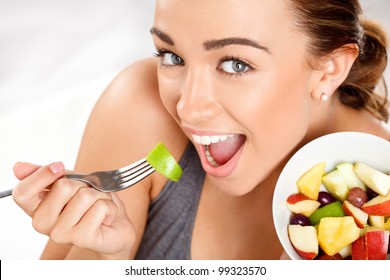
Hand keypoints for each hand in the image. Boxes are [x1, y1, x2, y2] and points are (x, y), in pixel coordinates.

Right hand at [12, 162, 135, 257]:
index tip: (59, 167)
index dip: (41, 175)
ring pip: (85, 196)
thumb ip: (50, 175)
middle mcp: (43, 223)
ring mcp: (61, 233)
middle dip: (84, 184)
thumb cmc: (92, 204)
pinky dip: (110, 207)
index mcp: (36, 208)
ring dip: (100, 196)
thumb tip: (19, 167)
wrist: (114, 227)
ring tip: (98, 207)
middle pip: (63, 186)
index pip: (22, 192)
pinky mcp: (81, 238)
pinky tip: (106, 217)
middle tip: (89, 196)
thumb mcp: (72, 183)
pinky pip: (100, 207)